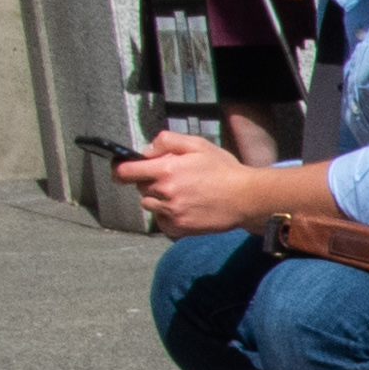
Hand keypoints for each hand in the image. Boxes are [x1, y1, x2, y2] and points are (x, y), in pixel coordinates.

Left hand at [117, 130, 254, 238]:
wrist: (247, 198)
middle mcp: (164, 192)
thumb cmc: (225, 170)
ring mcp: (171, 212)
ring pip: (149, 205)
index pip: (125, 172)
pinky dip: (166, 216)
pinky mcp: (180, 227)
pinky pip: (161, 222)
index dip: (121, 170)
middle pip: (140, 188)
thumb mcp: (198, 145)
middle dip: (150, 182)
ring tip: (180, 195)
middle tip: (172, 179)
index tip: (123, 171)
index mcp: (165, 170)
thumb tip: (146, 150)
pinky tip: (183, 209)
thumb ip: (167, 141)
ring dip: (157, 199)